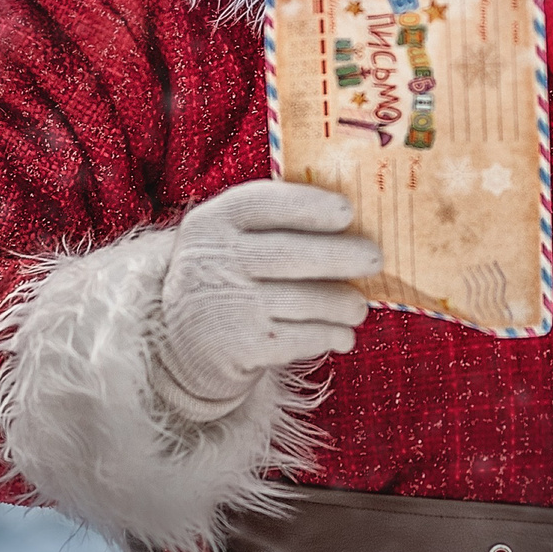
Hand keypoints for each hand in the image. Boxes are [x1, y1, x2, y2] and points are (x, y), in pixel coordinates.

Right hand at [155, 180, 380, 417]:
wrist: (178, 348)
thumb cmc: (225, 281)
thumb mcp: (228, 243)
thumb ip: (270, 225)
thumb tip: (351, 219)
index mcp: (211, 223)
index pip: (262, 203)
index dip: (309, 205)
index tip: (347, 211)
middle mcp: (214, 261)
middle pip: (292, 254)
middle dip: (342, 256)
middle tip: (374, 258)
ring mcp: (226, 306)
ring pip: (304, 300)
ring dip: (343, 303)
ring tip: (358, 306)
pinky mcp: (241, 347)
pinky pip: (303, 337)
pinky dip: (331, 334)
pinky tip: (342, 334)